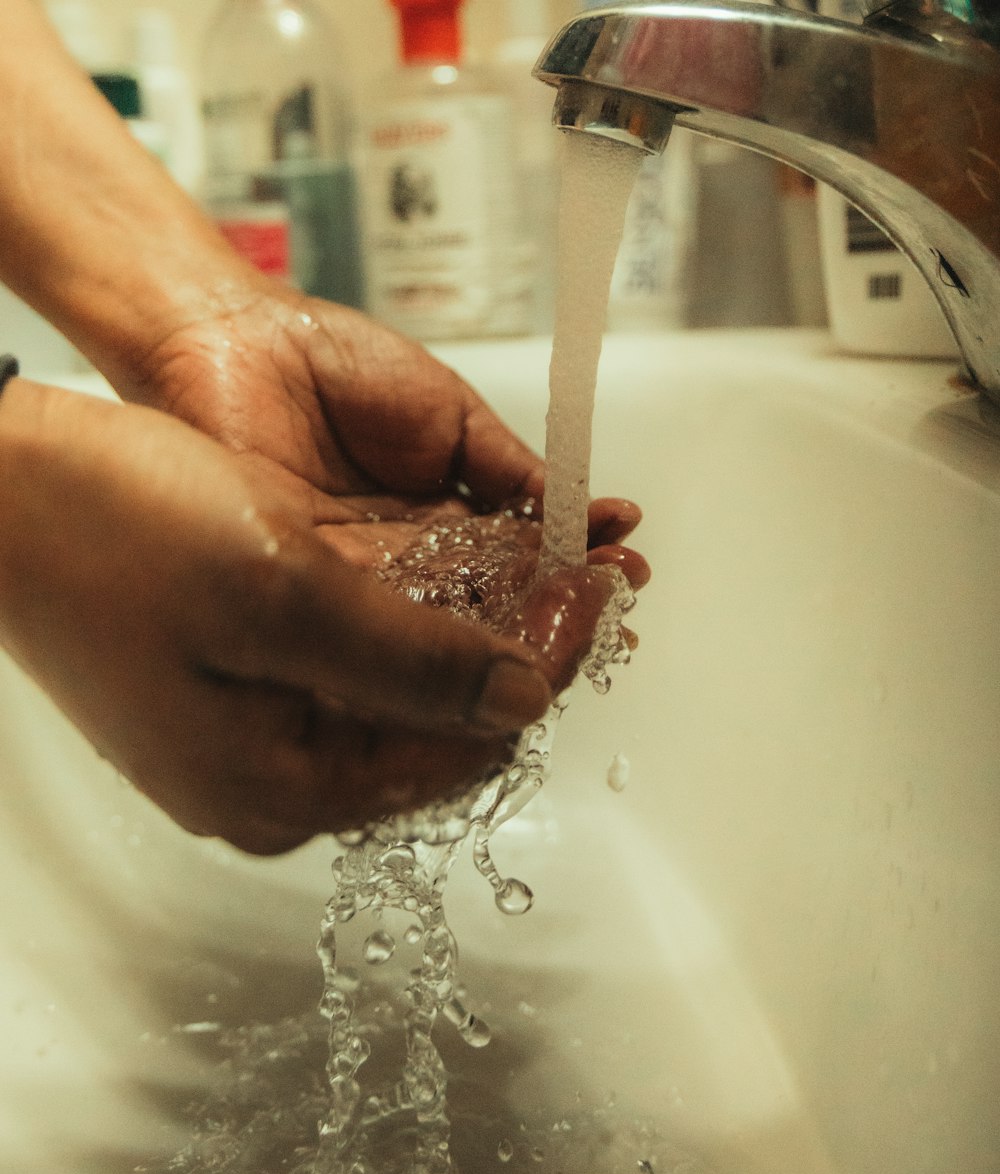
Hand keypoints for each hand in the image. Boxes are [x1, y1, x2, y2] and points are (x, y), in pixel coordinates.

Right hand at [0, 381, 637, 855]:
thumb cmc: (110, 529)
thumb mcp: (283, 589)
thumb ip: (413, 659)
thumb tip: (520, 699)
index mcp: (283, 787)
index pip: (464, 740)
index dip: (543, 662)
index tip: (595, 589)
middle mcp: (271, 784)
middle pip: (435, 725)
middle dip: (513, 647)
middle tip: (573, 574)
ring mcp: (250, 738)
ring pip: (399, 691)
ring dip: (468, 626)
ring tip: (530, 564)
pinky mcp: (234, 688)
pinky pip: (349, 665)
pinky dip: (408, 617)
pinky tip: (444, 568)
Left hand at [114, 285, 648, 590]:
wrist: (228, 345)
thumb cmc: (334, 361)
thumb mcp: (448, 411)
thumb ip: (506, 466)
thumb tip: (576, 509)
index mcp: (447, 512)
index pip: (524, 551)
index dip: (575, 562)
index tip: (625, 562)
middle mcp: (413, 558)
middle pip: (497, 599)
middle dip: (562, 610)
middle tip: (617, 621)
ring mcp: (368, 582)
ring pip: (452, 621)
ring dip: (517, 632)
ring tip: (580, 638)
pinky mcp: (321, 595)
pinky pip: (390, 622)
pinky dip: (443, 634)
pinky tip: (497, 641)